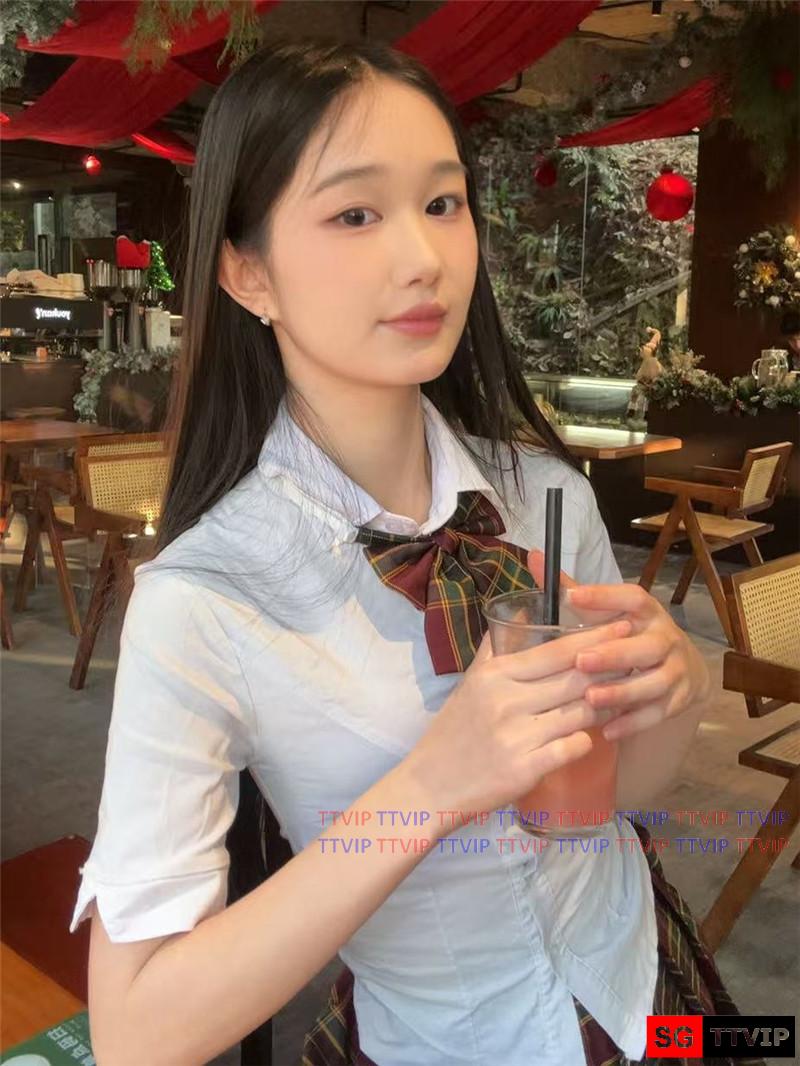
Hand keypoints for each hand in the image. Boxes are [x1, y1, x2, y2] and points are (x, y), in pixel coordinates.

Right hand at [404, 614, 632, 815]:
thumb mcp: (470, 683)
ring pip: (580, 711)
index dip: (593, 637)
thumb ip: (497, 648)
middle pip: (575, 677)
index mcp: (495, 675)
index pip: (555, 650)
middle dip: (610, 668)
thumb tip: (523, 613)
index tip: (622, 626)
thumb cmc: (453, 731)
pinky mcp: (525, 769)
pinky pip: (573, 747)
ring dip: (603, 706)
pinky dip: (584, 741)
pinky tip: (585, 738)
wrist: (429, 785)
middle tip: (635, 660)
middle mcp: (506, 700)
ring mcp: (517, 736)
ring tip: (617, 699)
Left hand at [527, 549, 710, 741]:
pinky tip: (607, 729)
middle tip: (581, 661)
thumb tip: (533, 557)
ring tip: (590, 699)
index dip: (604, 595)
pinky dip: (633, 722)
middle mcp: (666, 637)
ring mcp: (676, 670)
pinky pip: (658, 713)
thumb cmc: (628, 635)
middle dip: (614, 654)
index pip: (630, 597)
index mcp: (645, 611)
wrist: (682, 669)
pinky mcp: (679, 699)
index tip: (572, 596)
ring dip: (623, 692)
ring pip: (654, 683)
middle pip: (646, 646)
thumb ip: (572, 590)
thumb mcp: (607, 613)